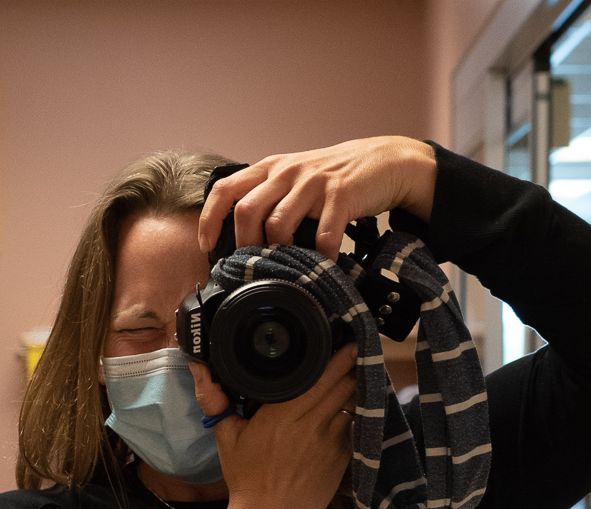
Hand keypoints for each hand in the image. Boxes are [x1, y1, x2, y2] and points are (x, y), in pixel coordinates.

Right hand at [190, 345, 357, 508]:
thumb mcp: (227, 437)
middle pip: (342, 385)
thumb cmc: (246, 477)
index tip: (344, 342)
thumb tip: (200, 369)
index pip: (320, 378)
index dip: (337, 358)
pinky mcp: (342, 459)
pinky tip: (349, 410)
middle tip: (356, 348)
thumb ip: (216, 400)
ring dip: (354, 390)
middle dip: (351, 366)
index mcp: (283, 414)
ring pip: (351, 405)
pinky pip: (351, 429)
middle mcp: (311, 425)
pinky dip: (352, 417)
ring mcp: (330, 442)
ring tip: (355, 374)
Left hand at [198, 136, 435, 260]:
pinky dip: (321, 258)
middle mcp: (287, 172)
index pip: (225, 190)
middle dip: (245, 244)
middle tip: (255, 264)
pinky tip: (325, 265)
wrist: (383, 161)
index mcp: (270, 169)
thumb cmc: (334, 177)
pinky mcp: (342, 194)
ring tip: (289, 265)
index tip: (207, 246)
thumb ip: (270, 198)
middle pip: (247, 211)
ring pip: (278, 224)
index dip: (210, 219)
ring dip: (280, 252)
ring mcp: (314, 182)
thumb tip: (243, 239)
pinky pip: (324, 235)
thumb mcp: (295, 178)